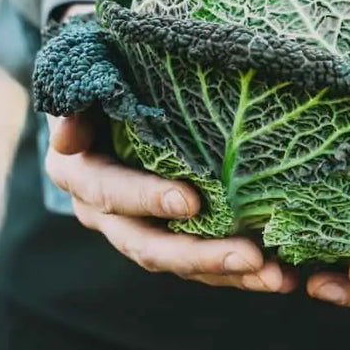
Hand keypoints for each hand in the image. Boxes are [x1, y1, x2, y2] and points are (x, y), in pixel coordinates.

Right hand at [44, 5, 297, 293]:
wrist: (111, 93)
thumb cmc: (106, 72)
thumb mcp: (87, 72)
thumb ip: (78, 99)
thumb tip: (66, 136)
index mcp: (79, 172)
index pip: (109, 192)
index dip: (146, 198)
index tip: (191, 200)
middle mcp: (104, 213)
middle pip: (149, 245)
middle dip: (200, 255)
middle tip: (251, 256)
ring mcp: (138, 229)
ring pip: (181, 264)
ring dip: (229, 272)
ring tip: (278, 278)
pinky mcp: (169, 236)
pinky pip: (202, 264)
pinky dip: (239, 272)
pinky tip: (284, 275)